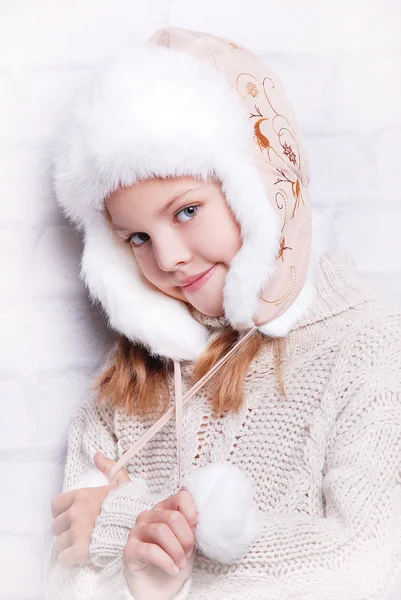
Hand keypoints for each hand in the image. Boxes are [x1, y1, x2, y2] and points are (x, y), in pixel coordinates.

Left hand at [51, 452, 129, 567]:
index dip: (62, 512)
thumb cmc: (129, 505)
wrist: (138, 528)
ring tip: (80, 546)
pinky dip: (69, 559)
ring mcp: (76, 532)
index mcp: (81, 496)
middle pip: (56, 525)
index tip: (71, 516)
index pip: (56, 505)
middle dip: (65, 530)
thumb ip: (109, 467)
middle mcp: (75, 513)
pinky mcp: (80, 551)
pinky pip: (63, 558)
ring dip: (68, 545)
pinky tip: (80, 557)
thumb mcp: (121, 482)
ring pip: (59, 543)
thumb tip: (97, 455)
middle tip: (78, 533)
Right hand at [123, 489, 197, 577]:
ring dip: (176, 551)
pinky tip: (173, 570)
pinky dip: (166, 561)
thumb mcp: (188, 542)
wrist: (159, 589)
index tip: (196, 531)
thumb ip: (192, 527)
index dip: (192, 513)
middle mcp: (148, 516)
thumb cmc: (174, 561)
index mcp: (164, 509)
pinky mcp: (130, 550)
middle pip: (173, 517)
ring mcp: (137, 531)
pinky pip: (150, 550)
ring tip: (180, 563)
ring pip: (161, 531)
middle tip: (188, 553)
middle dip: (186, 538)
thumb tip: (198, 518)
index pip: (181, 497)